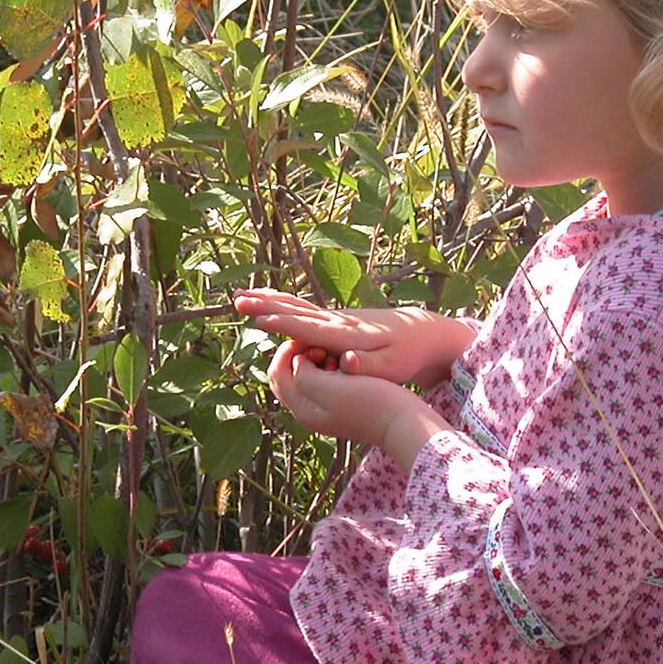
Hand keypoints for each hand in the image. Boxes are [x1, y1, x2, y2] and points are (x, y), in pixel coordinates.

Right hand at [232, 289, 467, 385]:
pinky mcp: (338, 321)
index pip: (309, 328)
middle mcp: (338, 321)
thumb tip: (346, 361)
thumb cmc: (409, 355)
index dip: (283, 323)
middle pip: (296, 310)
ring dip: (268, 301)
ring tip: (241, 296)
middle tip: (236, 299)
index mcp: (347, 334)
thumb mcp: (393, 367)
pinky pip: (303, 311)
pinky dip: (283, 305)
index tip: (258, 318)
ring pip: (296, 307)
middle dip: (266, 305)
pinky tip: (270, 303)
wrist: (425, 333)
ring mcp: (337, 318)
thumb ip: (368, 365)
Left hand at [265, 337, 422, 445]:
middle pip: (288, 375)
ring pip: (305, 376)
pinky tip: (345, 362)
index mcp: (302, 409)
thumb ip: (303, 374)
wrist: (403, 421)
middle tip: (322, 347)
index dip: (289, 350)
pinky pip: (323, 381)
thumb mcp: (330, 386)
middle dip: (299, 355)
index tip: (311, 340)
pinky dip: (328, 367)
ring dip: (315, 360)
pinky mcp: (340, 406)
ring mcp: (324, 410)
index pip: (277, 372)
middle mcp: (308, 412)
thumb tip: (296, 362)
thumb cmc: (371, 402)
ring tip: (335, 355)